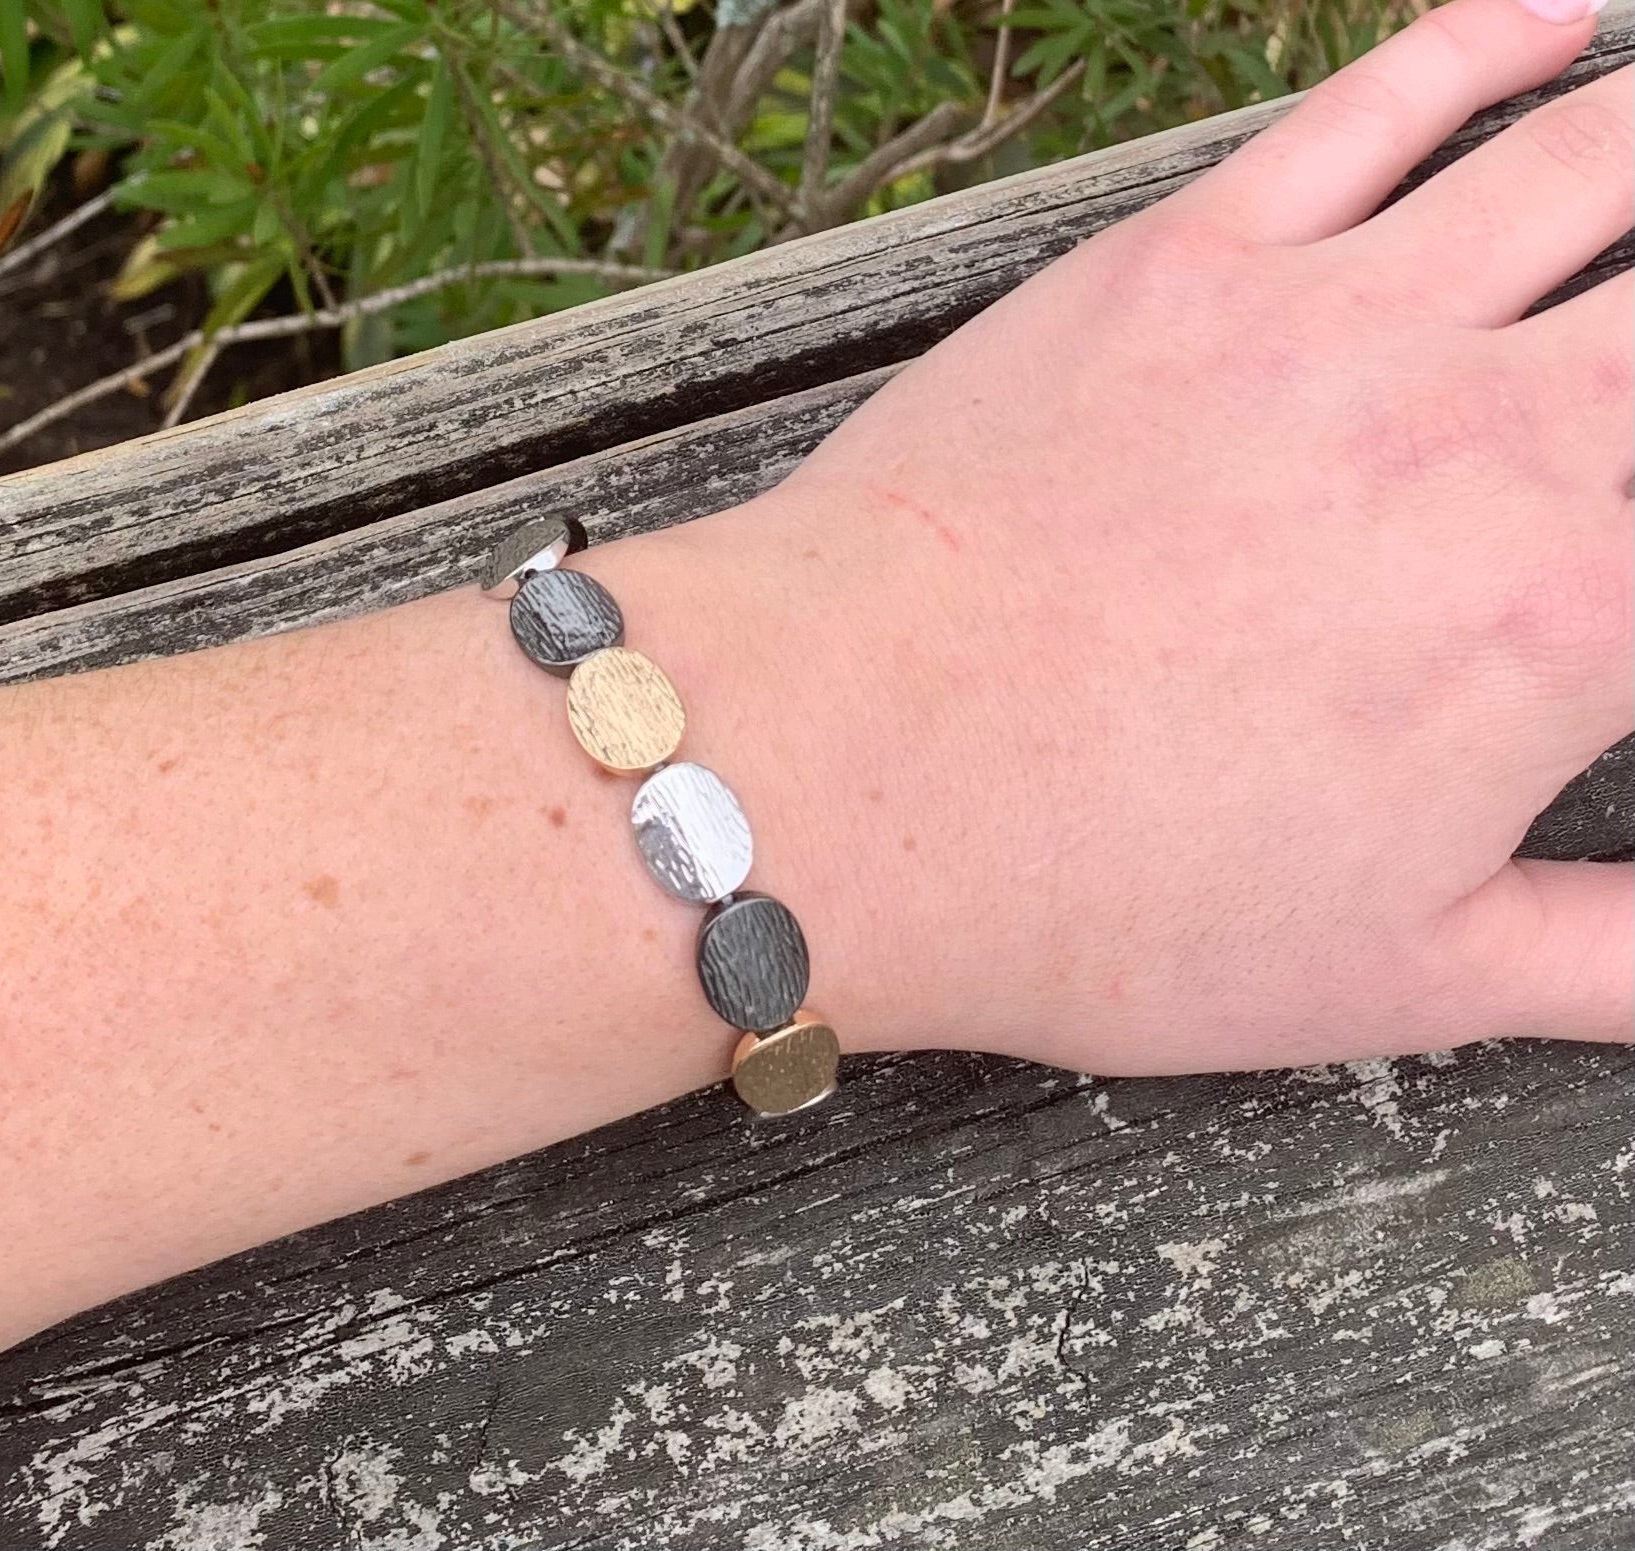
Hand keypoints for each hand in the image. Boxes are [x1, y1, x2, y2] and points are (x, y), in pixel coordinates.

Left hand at [646, 0, 1631, 1073]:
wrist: (847, 772)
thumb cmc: (1102, 897)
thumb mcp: (1393, 979)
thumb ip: (1613, 961)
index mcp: (1568, 616)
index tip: (1632, 572)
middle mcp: (1487, 433)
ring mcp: (1335, 316)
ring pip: (1585, 167)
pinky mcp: (1186, 257)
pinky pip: (1378, 104)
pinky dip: (1489, 42)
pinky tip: (1558, 19)